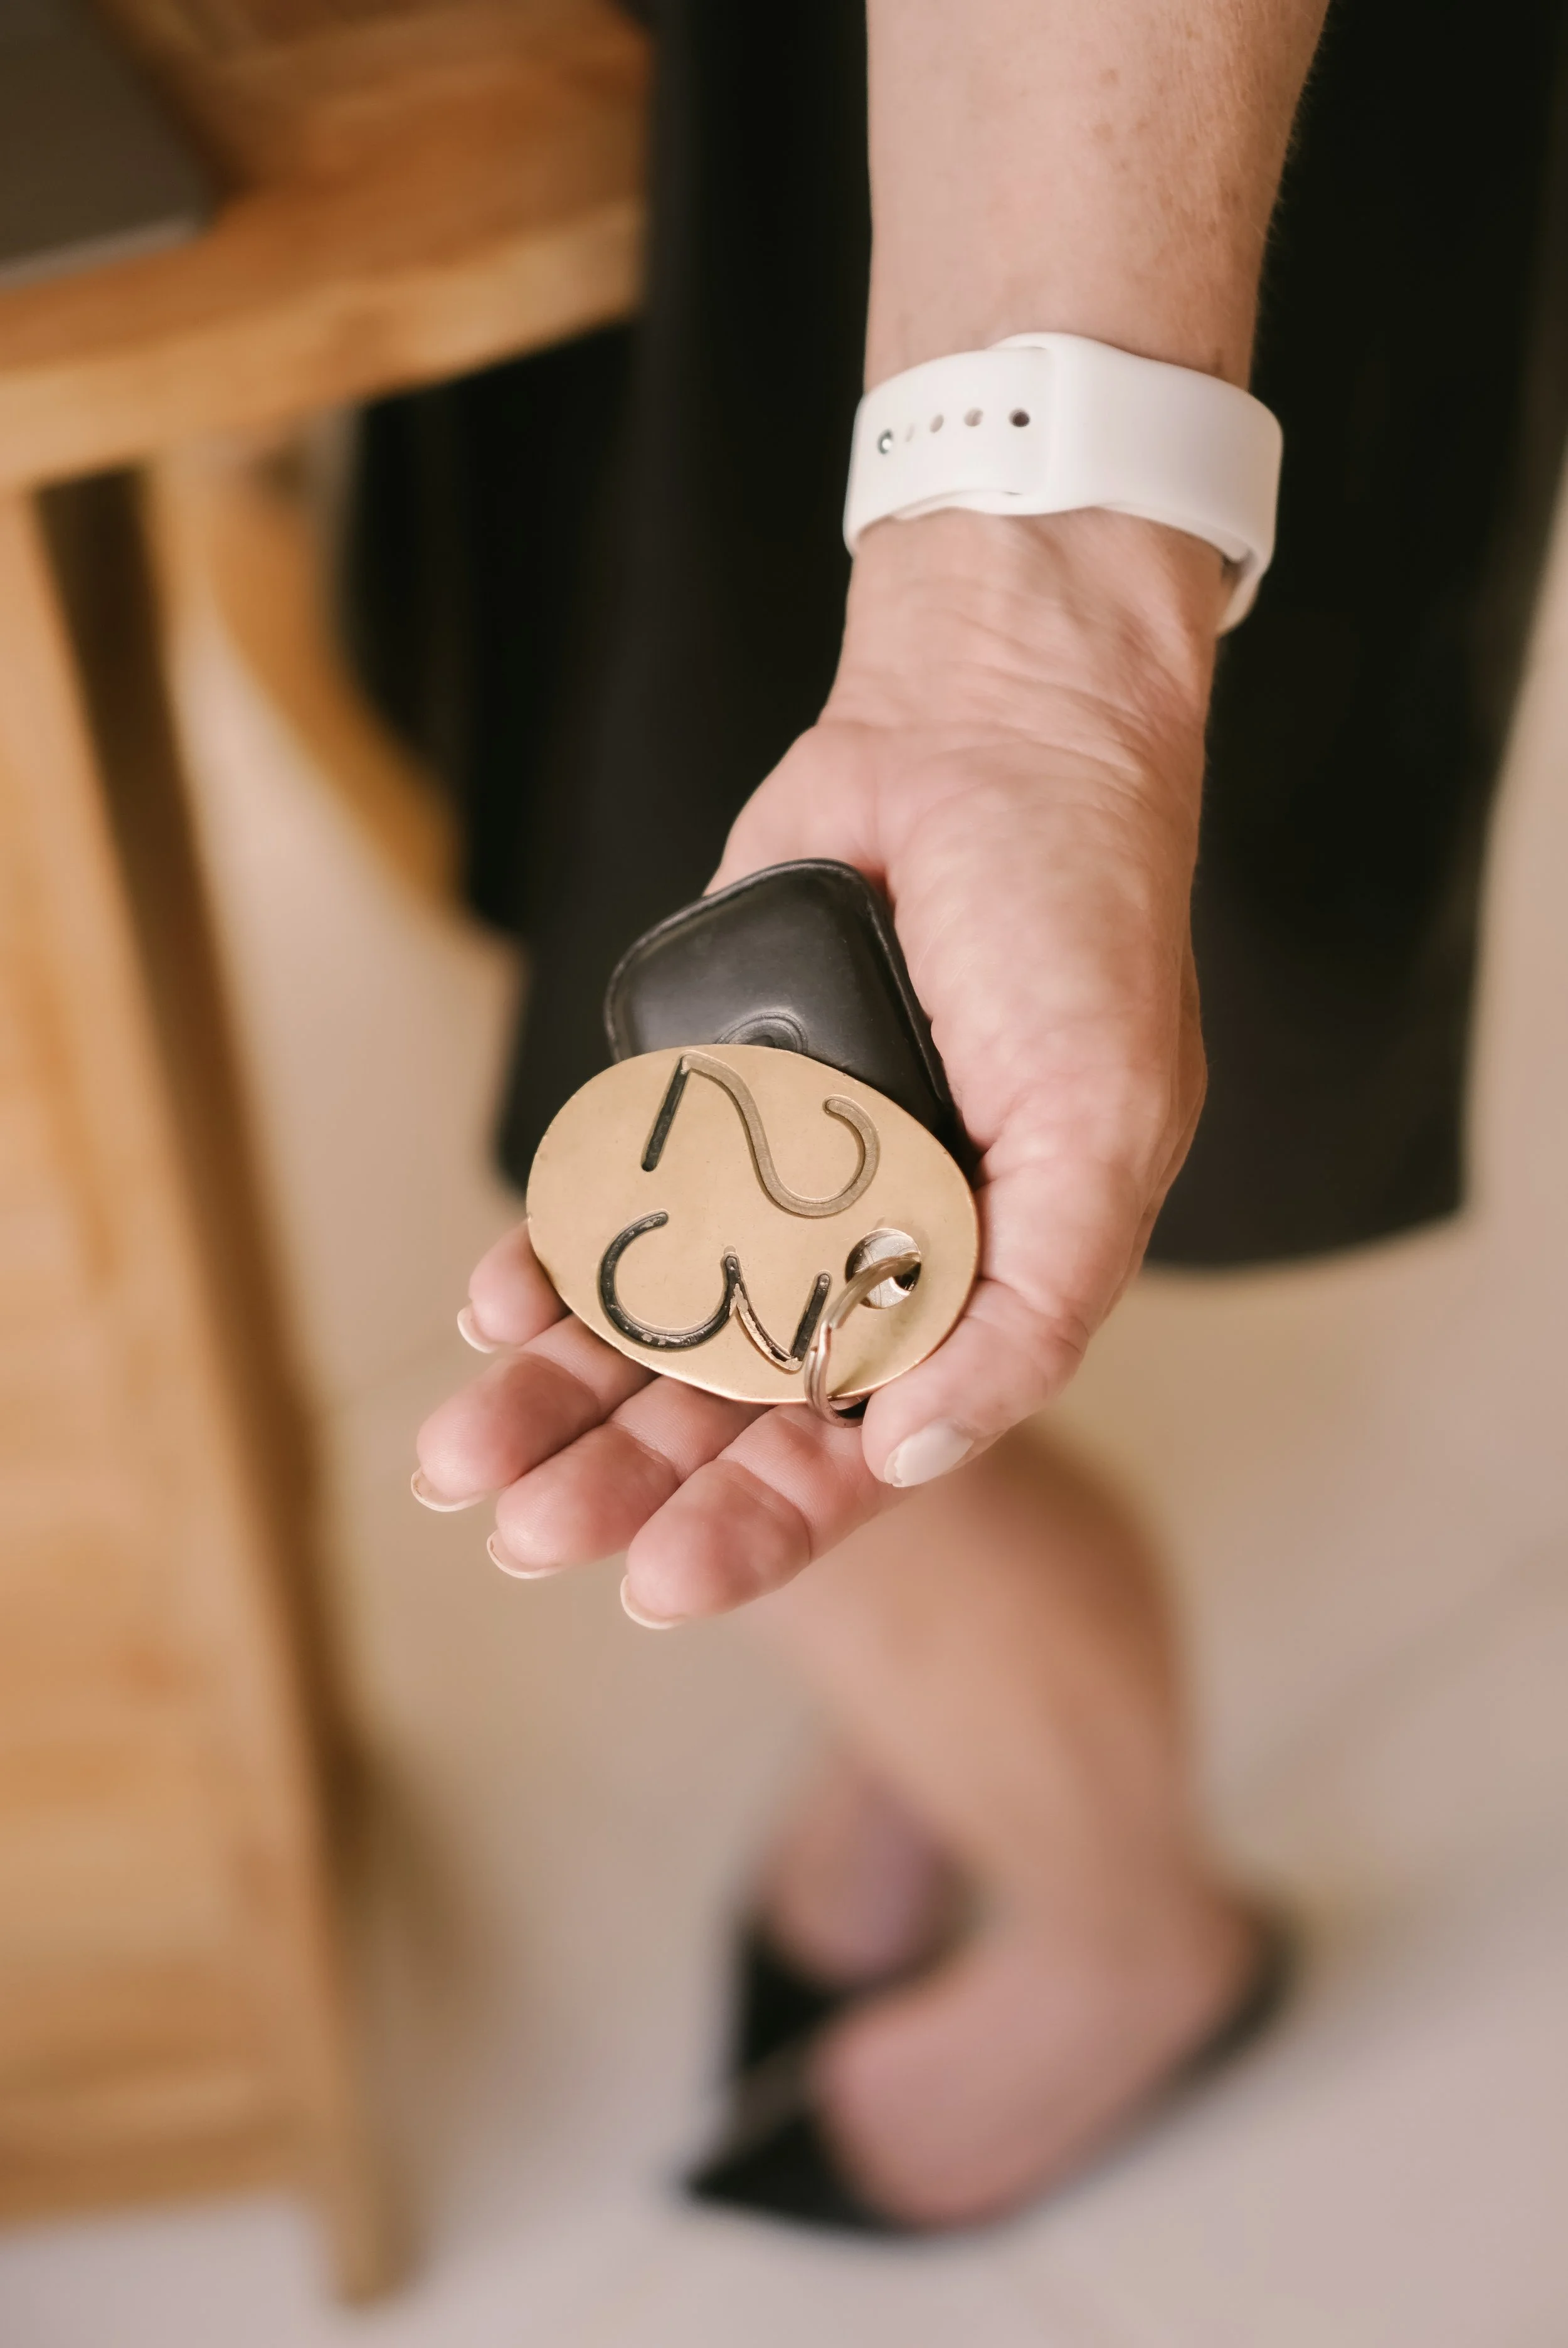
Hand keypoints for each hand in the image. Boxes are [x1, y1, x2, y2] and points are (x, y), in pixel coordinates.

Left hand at [415, 509, 1223, 1620]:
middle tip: (524, 1535)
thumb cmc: (1081, 932)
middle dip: (627, 1476)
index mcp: (976, 1285)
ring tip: (460, 1459)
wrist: (985, 737)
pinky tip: (492, 1305)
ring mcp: (779, 1175)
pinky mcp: (700, 1096)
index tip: (662, 1582)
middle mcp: (867, 1250)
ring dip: (558, 1394)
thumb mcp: (1107, 1134)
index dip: (766, 1523)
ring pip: (651, 1320)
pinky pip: (612, 1199)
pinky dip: (549, 1257)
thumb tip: (908, 1452)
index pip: (858, 1448)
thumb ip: (1029, 1309)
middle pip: (731, 1404)